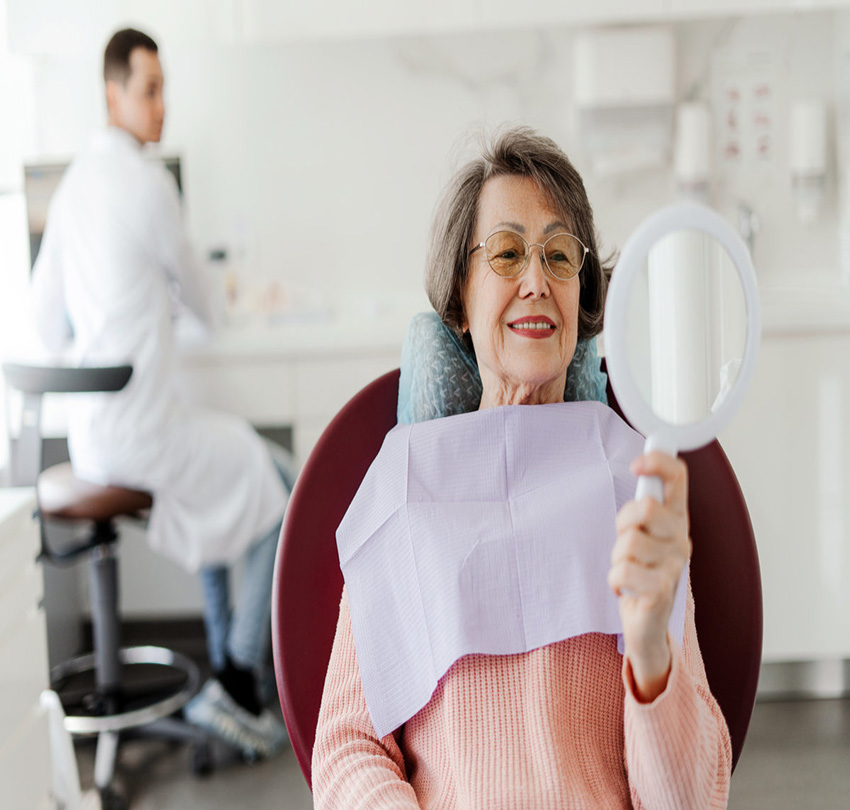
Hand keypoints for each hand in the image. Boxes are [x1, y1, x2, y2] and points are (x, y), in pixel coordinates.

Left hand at [608, 451, 690, 701]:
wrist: (647, 623)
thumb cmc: (641, 571)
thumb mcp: (641, 532)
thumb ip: (643, 504)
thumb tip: (642, 467)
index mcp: (676, 519)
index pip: (679, 478)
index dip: (659, 462)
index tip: (637, 464)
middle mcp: (681, 539)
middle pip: (646, 507)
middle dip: (624, 522)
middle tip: (626, 540)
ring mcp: (674, 566)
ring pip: (629, 541)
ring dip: (617, 556)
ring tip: (627, 567)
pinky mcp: (662, 591)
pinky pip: (623, 571)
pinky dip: (614, 579)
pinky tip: (625, 587)